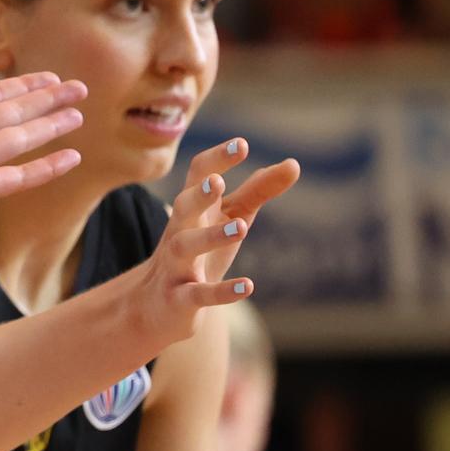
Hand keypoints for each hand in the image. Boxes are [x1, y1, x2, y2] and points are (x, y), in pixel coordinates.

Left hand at [0, 39, 86, 223]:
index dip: (20, 85)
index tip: (49, 76)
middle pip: (12, 113)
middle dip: (46, 101)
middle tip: (78, 88)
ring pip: (20, 139)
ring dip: (51, 126)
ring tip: (80, 114)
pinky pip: (16, 177)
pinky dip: (45, 168)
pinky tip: (71, 158)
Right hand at [133, 137, 300, 347]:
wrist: (156, 306)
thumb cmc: (199, 252)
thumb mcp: (228, 218)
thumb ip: (256, 191)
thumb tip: (293, 164)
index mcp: (193, 209)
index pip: (198, 175)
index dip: (217, 160)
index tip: (241, 144)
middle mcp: (179, 232)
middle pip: (183, 207)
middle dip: (197, 195)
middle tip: (215, 181)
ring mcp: (176, 266)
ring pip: (186, 246)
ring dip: (210, 237)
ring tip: (240, 227)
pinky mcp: (180, 298)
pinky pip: (198, 294)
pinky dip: (222, 291)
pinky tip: (247, 286)